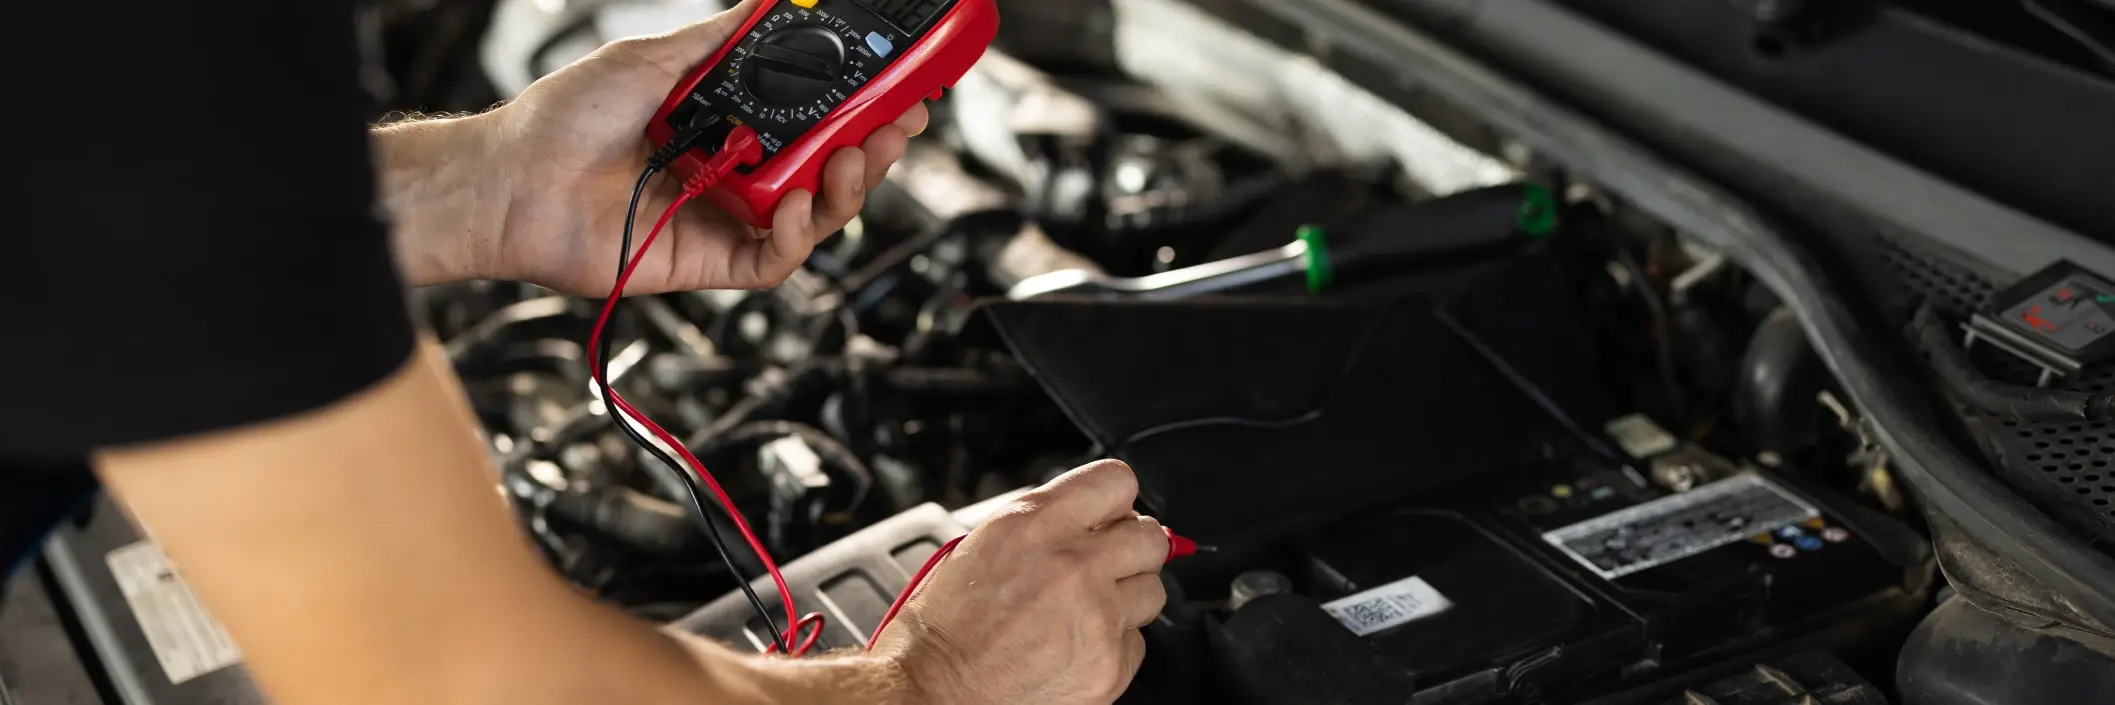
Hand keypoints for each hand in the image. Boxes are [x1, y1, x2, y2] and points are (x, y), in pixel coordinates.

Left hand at [483, 0, 926, 295]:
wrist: (513, 179)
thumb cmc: (564, 120)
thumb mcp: (655, 57)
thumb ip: (721, 39)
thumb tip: (768, 2)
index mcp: (728, 126)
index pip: (813, 120)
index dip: (859, 108)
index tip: (896, 86)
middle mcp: (734, 174)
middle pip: (826, 170)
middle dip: (871, 148)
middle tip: (899, 122)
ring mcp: (724, 219)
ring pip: (813, 217)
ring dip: (845, 188)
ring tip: (854, 157)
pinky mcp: (709, 263)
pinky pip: (774, 259)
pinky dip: (794, 236)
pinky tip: (792, 207)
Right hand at [870, 460, 1171, 704]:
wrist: (935, 694)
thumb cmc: (944, 628)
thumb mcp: (982, 546)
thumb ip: (1042, 525)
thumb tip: (1093, 520)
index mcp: (1033, 524)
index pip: (1116, 481)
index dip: (1113, 501)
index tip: (1109, 515)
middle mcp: (1072, 565)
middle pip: (1149, 535)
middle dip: (1130, 548)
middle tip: (1107, 564)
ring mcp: (1097, 617)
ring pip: (1153, 589)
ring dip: (1126, 597)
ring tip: (1085, 612)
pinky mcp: (1110, 664)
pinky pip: (1137, 641)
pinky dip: (1113, 644)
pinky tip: (1075, 646)